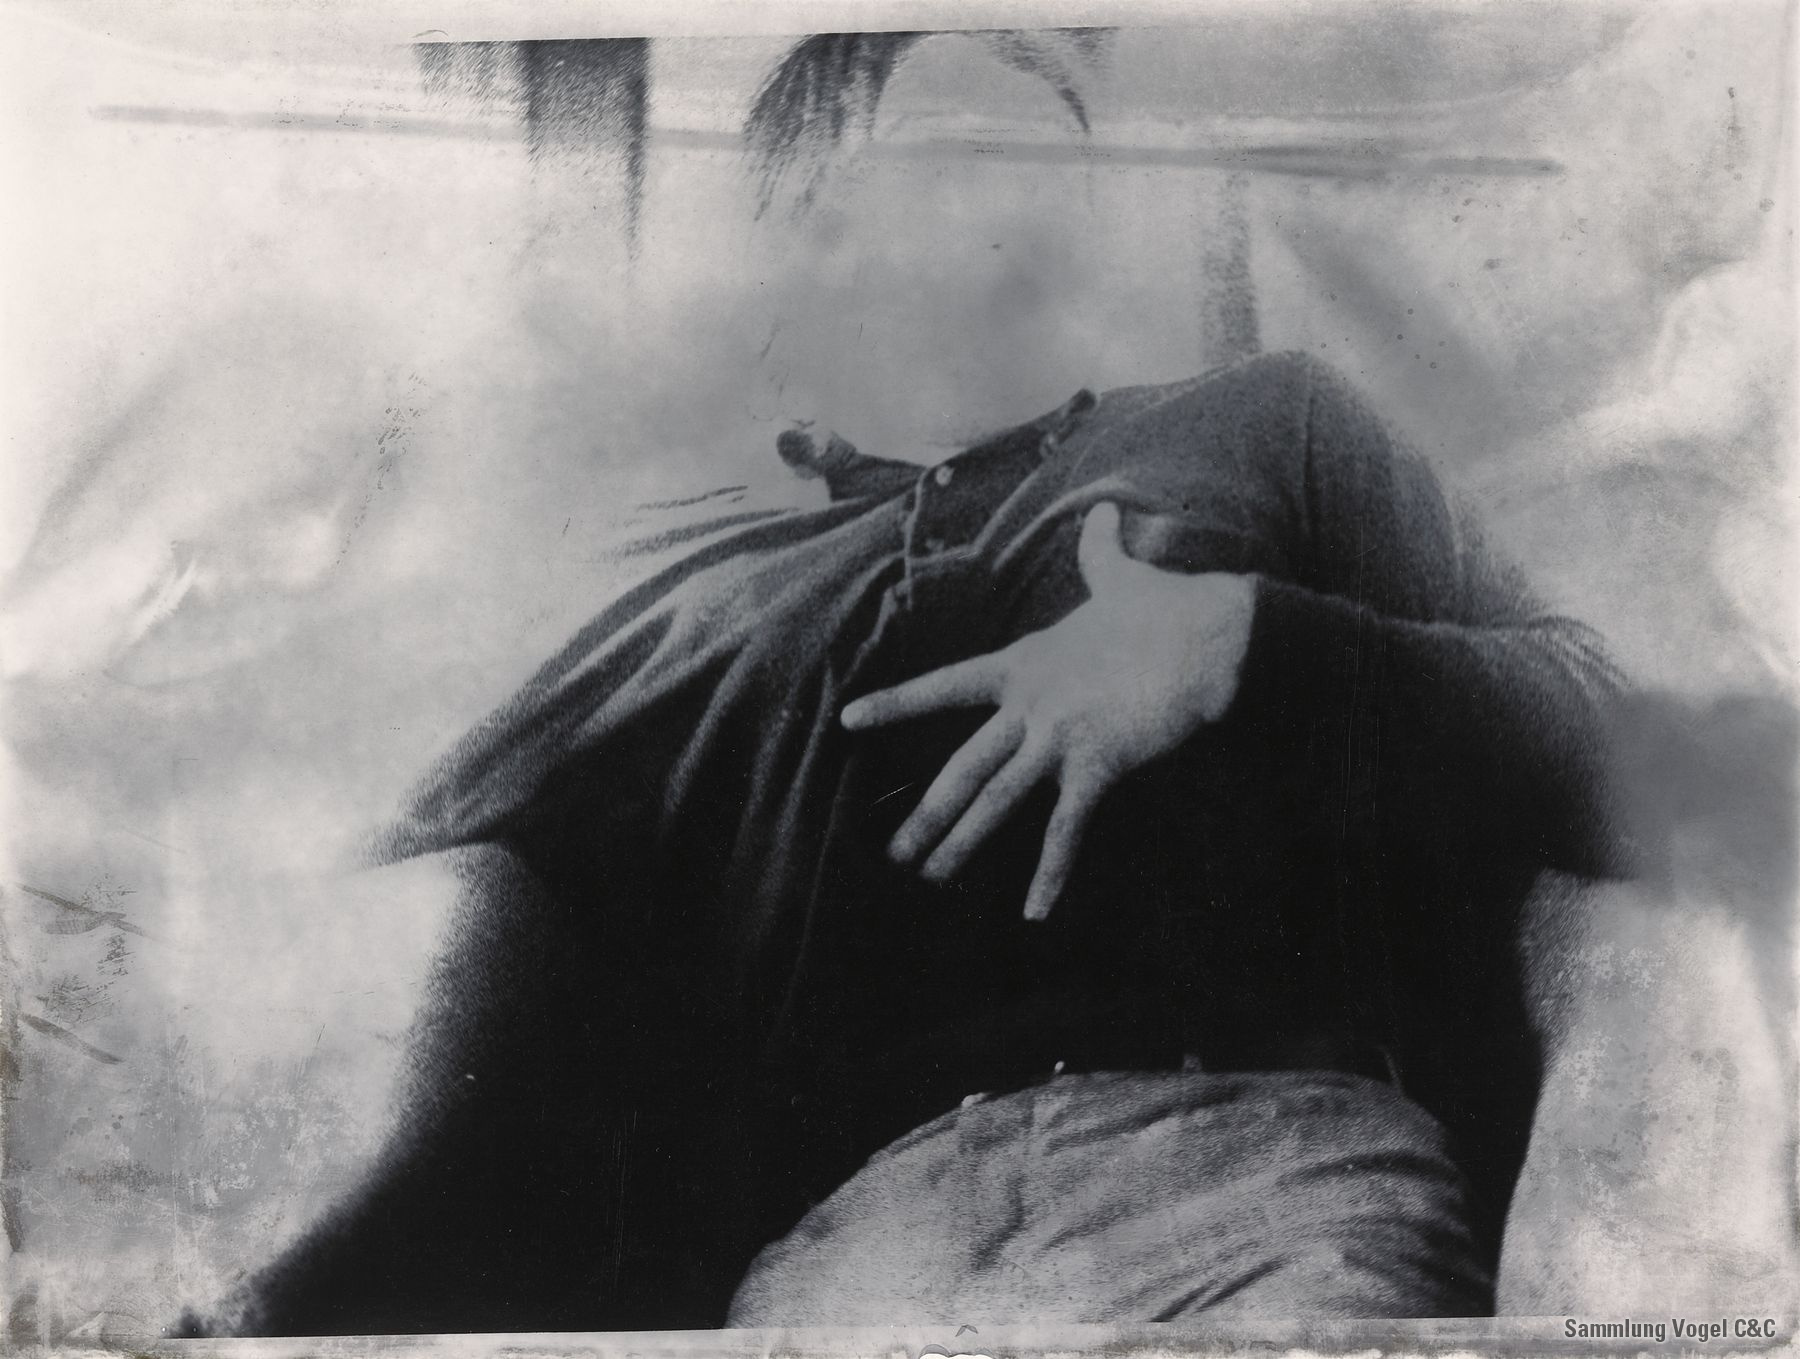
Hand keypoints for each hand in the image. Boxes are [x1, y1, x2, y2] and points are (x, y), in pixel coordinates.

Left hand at [841, 501, 1254, 920]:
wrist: (1210, 636)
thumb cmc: (1168, 606)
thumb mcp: (1121, 576)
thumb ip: (1101, 551)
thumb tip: (1106, 512)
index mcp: (1023, 663)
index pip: (943, 685)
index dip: (896, 704)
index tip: (849, 721)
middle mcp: (1030, 704)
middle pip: (962, 767)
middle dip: (926, 815)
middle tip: (894, 855)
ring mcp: (1059, 737)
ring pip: (996, 801)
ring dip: (962, 844)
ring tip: (932, 879)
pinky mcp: (1097, 765)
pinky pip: (1065, 830)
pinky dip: (1049, 875)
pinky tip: (1033, 914)